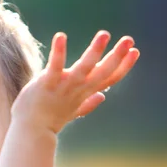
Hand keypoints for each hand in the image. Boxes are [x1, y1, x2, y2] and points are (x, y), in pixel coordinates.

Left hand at [11, 30, 139, 133]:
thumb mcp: (73, 111)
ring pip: (84, 68)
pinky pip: (55, 66)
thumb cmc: (50, 119)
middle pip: (103, 72)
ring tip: (104, 34)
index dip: (124, 66)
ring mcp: (63, 87)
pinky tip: (61, 36)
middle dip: (118, 56)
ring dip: (95, 51)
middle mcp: (78, 89)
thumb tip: (103, 96)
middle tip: (129, 39)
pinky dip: (59, 51)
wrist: (31, 131)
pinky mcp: (46, 84)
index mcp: (85, 93)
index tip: (135, 51)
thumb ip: (88, 103)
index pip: (110, 78)